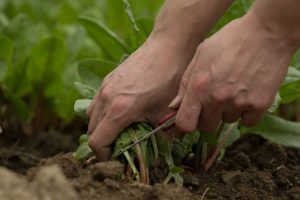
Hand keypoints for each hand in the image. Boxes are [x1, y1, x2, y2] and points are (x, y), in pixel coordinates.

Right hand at [87, 36, 193, 160]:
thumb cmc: (170, 81)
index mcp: (118, 111)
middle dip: (102, 143)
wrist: (168, 47)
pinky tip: (120, 111)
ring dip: (100, 128)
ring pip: (91, 116)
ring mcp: (104, 86)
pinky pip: (97, 101)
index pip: (96, 142)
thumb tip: (159, 151)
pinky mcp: (108, 78)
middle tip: (120, 146)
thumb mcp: (166, 114)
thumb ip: (159, 137)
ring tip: (119, 130)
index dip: (104, 155)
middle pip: (90, 131)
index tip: (116, 157)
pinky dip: (102, 113)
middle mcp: (106, 98)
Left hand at [170, 11, 297, 132]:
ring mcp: (239, 103)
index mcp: (198, 88)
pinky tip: (248, 95)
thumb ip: (185, 84)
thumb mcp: (200, 56)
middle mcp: (217, 99)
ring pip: (228, 121)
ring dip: (228, 110)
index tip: (190, 121)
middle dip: (208, 116)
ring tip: (235, 89)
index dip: (185, 126)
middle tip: (214, 99)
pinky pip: (248, 121)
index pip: (185, 124)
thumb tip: (174, 106)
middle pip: (207, 126)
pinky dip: (247, 112)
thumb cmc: (229, 40)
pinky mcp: (260, 105)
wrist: (266, 32)